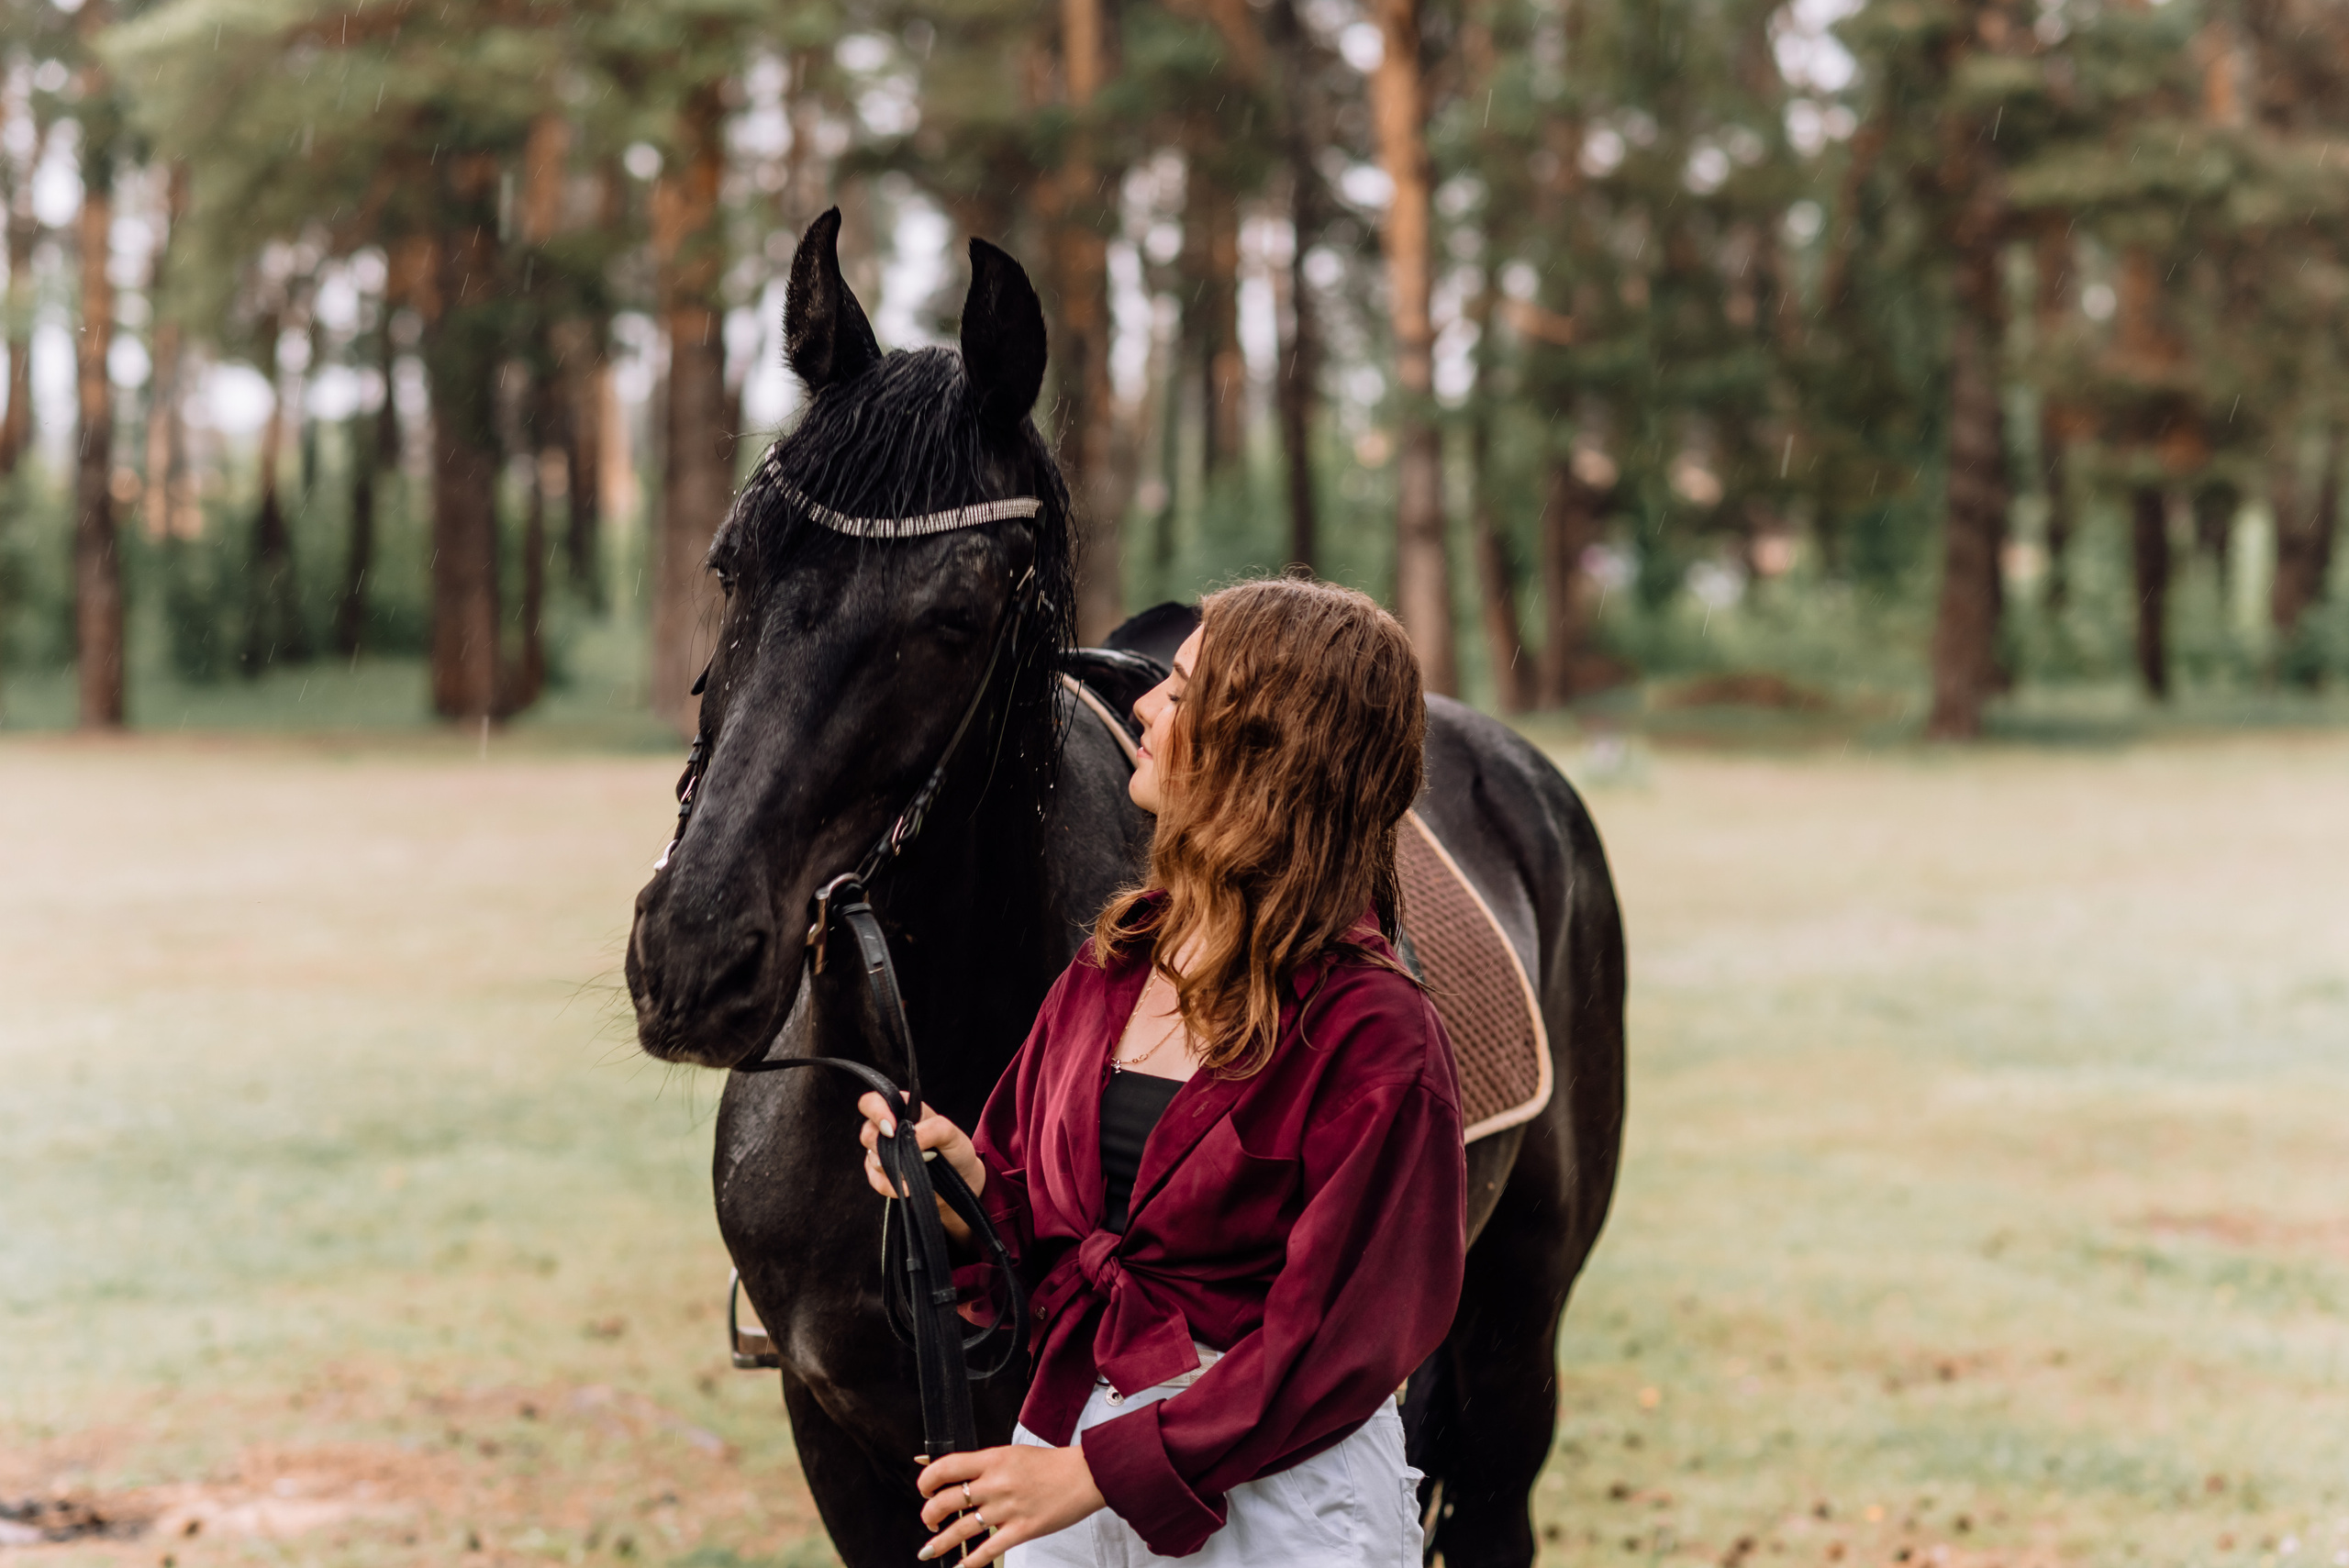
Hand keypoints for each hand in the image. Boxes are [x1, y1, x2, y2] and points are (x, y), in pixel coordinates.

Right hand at [856, 1092, 984, 1246]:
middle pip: (867, 1132)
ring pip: (871, 1158)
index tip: (891, 1128)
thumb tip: (912, 1137)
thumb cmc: (954, 1150)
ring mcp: (883, 1153)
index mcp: (901, 1110)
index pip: (873, 1102)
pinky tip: (909, 1186)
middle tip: (905, 1153)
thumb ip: (933, 1129)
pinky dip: (892, 1185)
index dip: (876, 1111)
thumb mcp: (951, 1134)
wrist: (959, 1180)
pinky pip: (876, 1180)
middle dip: (885, 1146)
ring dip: (895, 1167)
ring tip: (919, 1170)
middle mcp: (888, 1129)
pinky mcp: (882, 1176)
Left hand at [916, 1444, 1104, 1564]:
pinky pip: (988, 1550)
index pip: (946, 1467)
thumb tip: (954, 1474)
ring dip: (940, 1542)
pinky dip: (970, 1562)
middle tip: (929, 1521)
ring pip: (962, 1529)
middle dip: (929, 1515)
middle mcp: (996, 1484)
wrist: (1085, 1475)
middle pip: (946, 1501)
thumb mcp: (1011, 1454)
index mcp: (992, 1460)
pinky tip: (960, 1567)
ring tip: (929, 1550)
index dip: (926, 1480)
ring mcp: (1008, 1509)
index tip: (924, 1489)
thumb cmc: (1049, 1465)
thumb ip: (983, 1465)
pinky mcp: (1022, 1530)